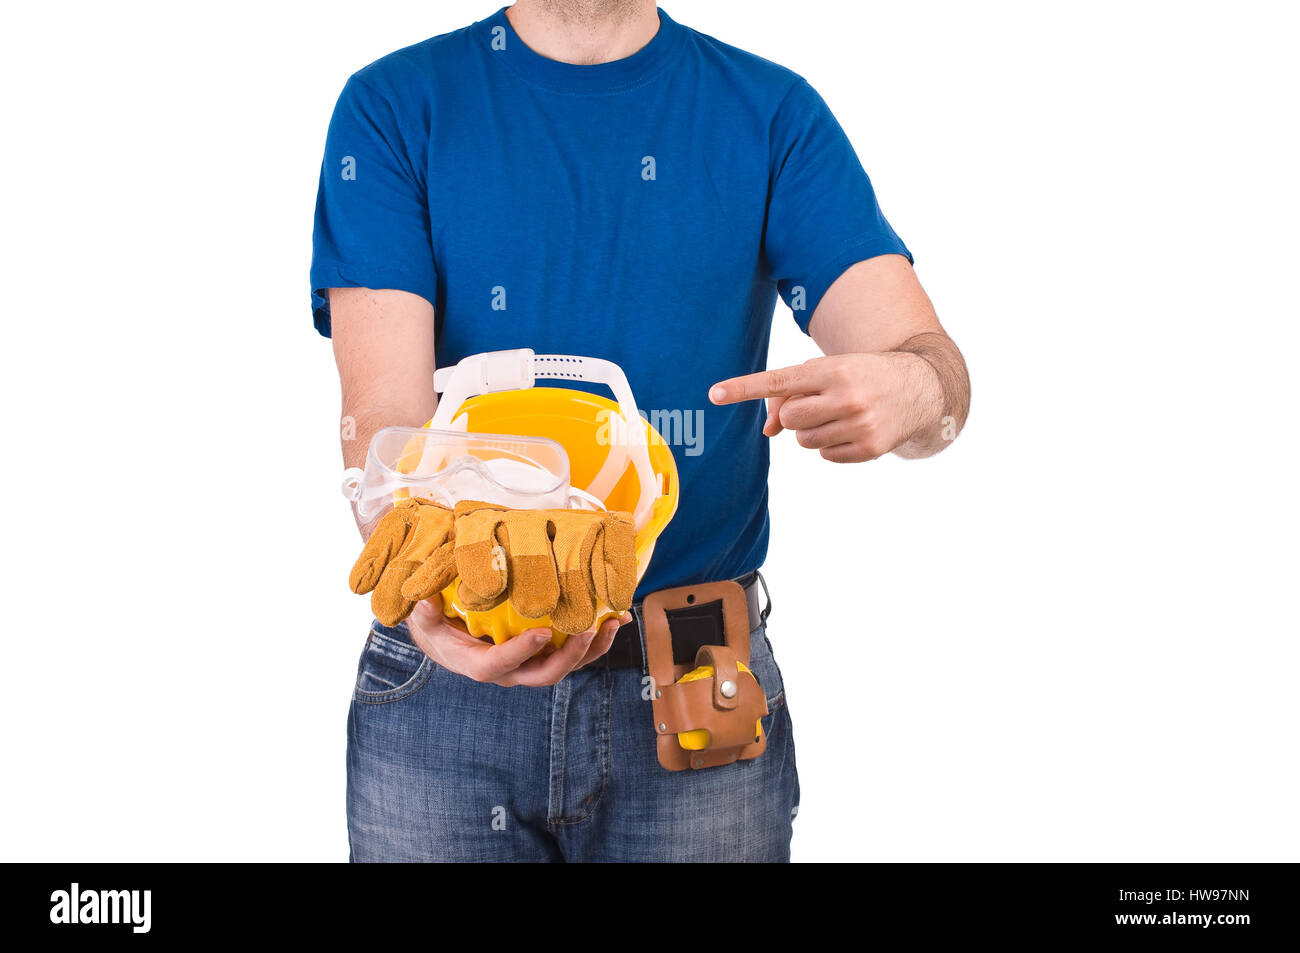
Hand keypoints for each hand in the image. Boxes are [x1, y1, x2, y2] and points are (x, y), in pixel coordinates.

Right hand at [405, 595, 631, 686]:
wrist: (450, 639)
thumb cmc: (439, 628)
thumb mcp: (426, 621)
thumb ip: (425, 614)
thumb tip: (423, 602)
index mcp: (482, 665)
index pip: (502, 663)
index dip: (522, 651)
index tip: (542, 633)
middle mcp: (512, 671)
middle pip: (545, 674)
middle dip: (571, 655)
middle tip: (589, 629)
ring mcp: (532, 665)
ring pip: (567, 666)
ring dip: (594, 649)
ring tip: (613, 623)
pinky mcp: (546, 654)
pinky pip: (574, 652)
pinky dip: (596, 638)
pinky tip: (616, 619)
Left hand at [709, 352, 942, 461]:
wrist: (919, 387)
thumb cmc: (859, 376)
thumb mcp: (828, 371)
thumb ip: (790, 395)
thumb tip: (766, 432)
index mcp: (832, 370)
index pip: (778, 382)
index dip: (743, 388)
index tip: (713, 393)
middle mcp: (846, 397)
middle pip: (788, 419)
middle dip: (796, 415)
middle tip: (820, 404)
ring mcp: (860, 425)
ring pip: (804, 441)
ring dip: (813, 431)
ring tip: (839, 415)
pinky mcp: (869, 449)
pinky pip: (825, 456)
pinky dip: (832, 446)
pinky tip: (853, 429)